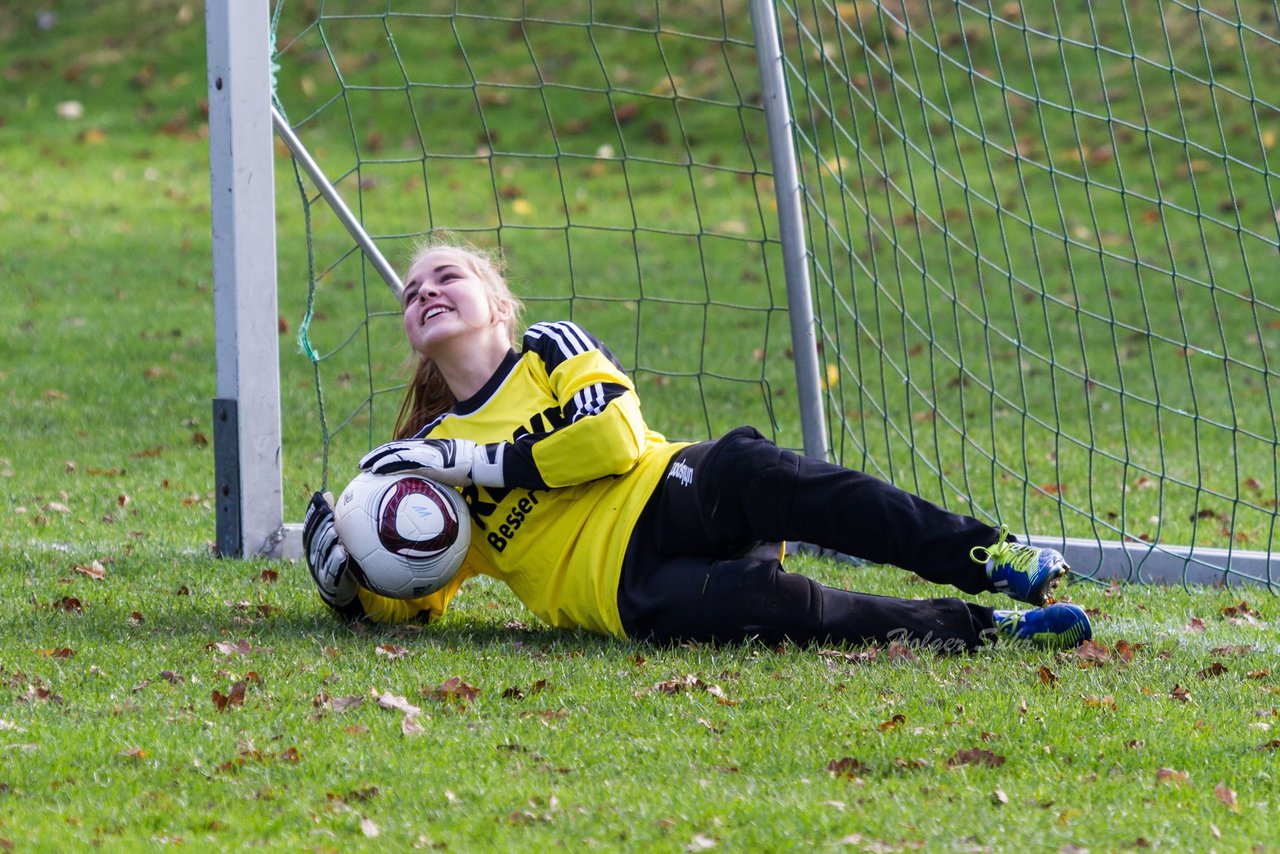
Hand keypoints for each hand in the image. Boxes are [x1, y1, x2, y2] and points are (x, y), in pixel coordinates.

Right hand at [302, 492, 357, 609]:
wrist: (340, 589)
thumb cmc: (337, 558)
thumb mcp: (333, 537)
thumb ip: (330, 518)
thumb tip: (327, 493)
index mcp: (312, 542)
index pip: (311, 525)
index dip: (315, 512)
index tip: (322, 499)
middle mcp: (313, 554)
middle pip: (314, 538)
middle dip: (320, 525)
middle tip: (329, 513)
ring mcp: (319, 569)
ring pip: (321, 554)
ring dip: (327, 542)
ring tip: (335, 531)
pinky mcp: (329, 582)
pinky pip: (332, 571)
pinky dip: (336, 562)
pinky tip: (343, 553)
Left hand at [358, 438, 505, 486]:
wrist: (482, 464)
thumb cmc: (474, 468)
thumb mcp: (458, 469)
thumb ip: (447, 476)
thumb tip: (443, 492)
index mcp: (432, 448)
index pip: (407, 448)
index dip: (392, 452)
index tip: (380, 459)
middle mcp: (426, 448)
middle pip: (396, 448)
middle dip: (379, 454)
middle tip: (365, 463)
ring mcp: (425, 454)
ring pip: (395, 453)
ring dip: (377, 459)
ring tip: (364, 466)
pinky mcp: (426, 462)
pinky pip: (401, 463)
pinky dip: (387, 465)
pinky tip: (375, 470)